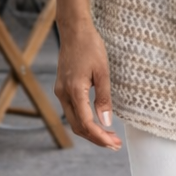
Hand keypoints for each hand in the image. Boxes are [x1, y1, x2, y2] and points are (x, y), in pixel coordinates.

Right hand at [54, 20, 120, 150]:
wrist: (74, 30)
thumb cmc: (90, 47)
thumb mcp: (103, 72)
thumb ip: (103, 98)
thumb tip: (107, 122)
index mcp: (74, 91)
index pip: (86, 123)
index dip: (100, 137)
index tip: (114, 144)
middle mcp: (63, 94)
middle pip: (78, 127)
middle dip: (96, 138)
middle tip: (115, 144)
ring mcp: (61, 91)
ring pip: (74, 121)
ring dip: (90, 131)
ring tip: (109, 136)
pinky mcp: (62, 88)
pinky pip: (72, 111)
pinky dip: (84, 121)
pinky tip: (97, 122)